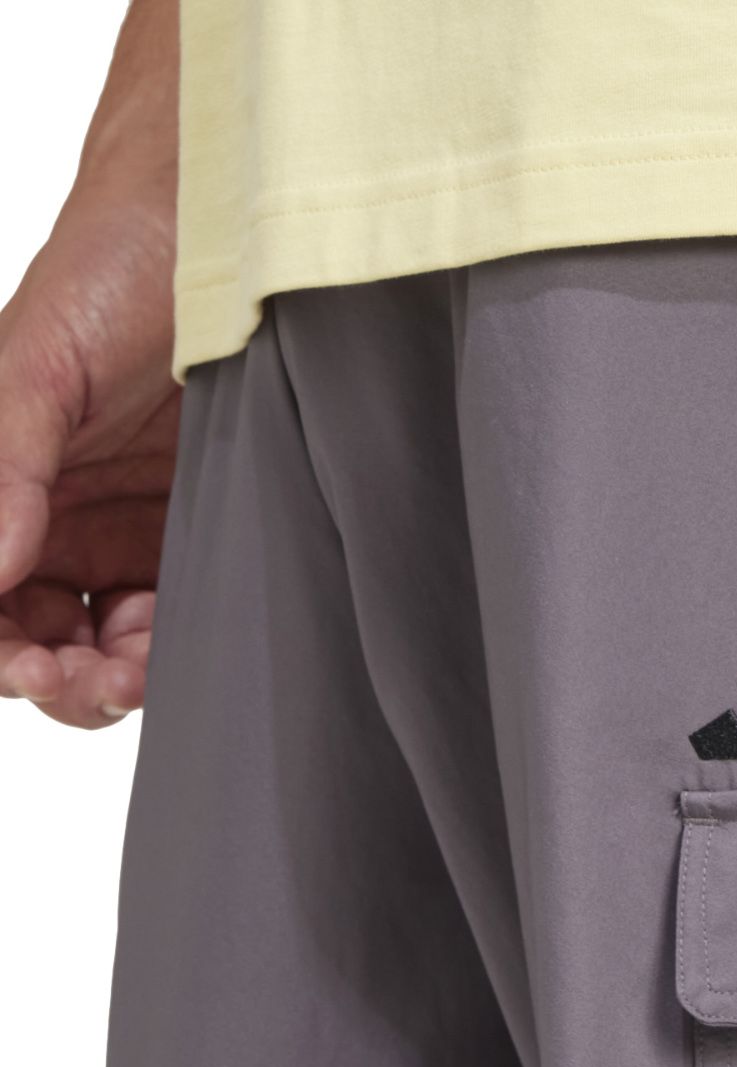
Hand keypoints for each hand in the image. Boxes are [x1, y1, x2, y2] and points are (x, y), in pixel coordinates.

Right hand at [0, 0, 178, 729]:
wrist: (226, 229)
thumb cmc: (113, 270)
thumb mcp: (35, 365)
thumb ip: (0, 466)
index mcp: (5, 486)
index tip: (21, 664)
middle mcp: (59, 523)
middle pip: (36, 642)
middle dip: (49, 675)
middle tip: (78, 677)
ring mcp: (130, 539)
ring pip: (104, 651)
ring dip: (109, 679)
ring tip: (129, 671)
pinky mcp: (200, 544)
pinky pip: (176, 625)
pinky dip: (166, 653)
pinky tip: (167, 647)